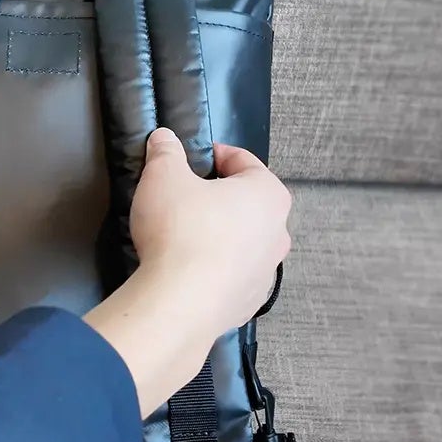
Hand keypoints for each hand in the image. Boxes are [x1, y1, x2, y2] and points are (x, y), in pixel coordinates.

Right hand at [130, 127, 291, 336]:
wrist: (180, 302)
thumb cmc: (180, 228)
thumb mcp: (163, 176)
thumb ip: (165, 151)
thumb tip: (163, 138)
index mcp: (268, 194)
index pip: (243, 161)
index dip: (214, 155)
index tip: (190, 159)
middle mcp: (279, 232)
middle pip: (248, 203)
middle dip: (220, 197)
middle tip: (185, 197)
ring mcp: (268, 272)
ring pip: (244, 242)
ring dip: (221, 235)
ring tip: (185, 236)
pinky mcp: (250, 302)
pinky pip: (233, 275)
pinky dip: (216, 269)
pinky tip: (189, 270)